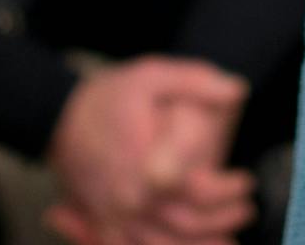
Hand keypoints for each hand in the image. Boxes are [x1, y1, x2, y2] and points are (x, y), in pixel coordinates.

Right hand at [44, 58, 254, 243]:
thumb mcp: (151, 76)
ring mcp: (114, 217)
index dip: (229, 191)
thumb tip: (237, 89)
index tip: (246, 182)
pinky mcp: (102, 226)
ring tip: (226, 242)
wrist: (57, 117)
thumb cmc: (108, 97)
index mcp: (145, 164)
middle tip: (246, 212)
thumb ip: (196, 82)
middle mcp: (130, 198)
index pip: (199, 191)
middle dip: (222, 223)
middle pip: (186, 226)